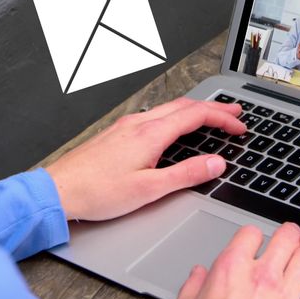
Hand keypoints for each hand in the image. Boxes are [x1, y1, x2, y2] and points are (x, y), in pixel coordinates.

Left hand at [44, 98, 246, 220]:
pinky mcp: (117, 134)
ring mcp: (126, 126)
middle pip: (185, 106)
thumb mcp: (149, 190)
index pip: (197, 116)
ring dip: (195, 110)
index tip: (240, 126)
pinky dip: (176, 116)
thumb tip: (215, 164)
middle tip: (235, 113)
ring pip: (169, 108)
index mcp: (151, 134)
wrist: (58, 191)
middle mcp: (139, 124)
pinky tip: (175, 127)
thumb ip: (185, 175)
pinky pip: (154, 116)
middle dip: (214, 108)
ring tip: (211, 117)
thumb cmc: (97, 192)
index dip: (223, 119)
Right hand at [169, 223, 299, 298]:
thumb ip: (192, 287)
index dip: (254, 235)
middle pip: (284, 239)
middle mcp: (262, 278)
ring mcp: (285, 298)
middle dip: (289, 233)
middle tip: (291, 234)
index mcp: (230, 270)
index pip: (250, 234)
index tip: (255, 241)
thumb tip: (198, 274)